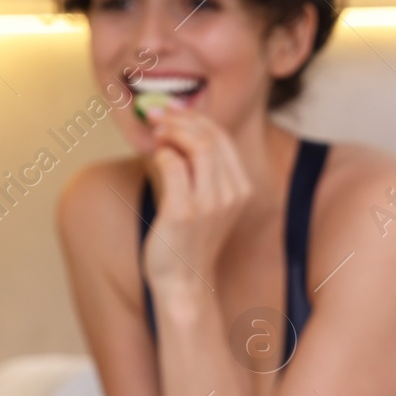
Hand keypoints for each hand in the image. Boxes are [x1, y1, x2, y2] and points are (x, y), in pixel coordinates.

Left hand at [141, 108, 252, 294]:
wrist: (184, 283)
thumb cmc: (188, 240)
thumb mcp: (205, 201)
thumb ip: (197, 169)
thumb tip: (174, 127)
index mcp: (241, 188)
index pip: (222, 137)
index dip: (195, 118)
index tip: (172, 112)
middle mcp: (231, 194)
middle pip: (211, 136)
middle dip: (181, 119)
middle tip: (156, 117)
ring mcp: (210, 204)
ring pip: (197, 145)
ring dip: (171, 132)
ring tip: (155, 134)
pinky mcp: (184, 213)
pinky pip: (173, 165)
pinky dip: (161, 154)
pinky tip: (154, 158)